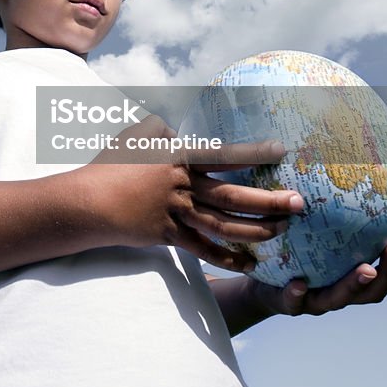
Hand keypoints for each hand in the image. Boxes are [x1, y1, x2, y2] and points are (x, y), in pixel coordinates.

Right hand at [82, 114, 304, 271]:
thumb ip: (161, 128)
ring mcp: (175, 212)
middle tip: (299, 203)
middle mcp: (181, 185)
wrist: (87, 201)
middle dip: (268, 200)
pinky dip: (225, 256)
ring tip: (282, 231)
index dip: (253, 153)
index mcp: (178, 156)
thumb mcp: (136, 135)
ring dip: (255, 229)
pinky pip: (201, 248)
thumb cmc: (111, 163)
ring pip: (222, 225)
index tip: (281, 151)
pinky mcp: (167, 235)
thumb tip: (174, 124)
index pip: (223, 154)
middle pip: (232, 195)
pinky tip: (248, 262)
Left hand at [247, 234, 386, 316]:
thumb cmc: (296, 259)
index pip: (385, 278)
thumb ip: (332, 223)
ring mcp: (314, 301)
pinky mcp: (288, 303)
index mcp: (350, 279)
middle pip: (372, 293)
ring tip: (365, 269)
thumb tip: (347, 179)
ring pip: (338, 298)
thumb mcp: (316, 240)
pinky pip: (293, 302)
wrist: (261, 287)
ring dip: (354, 284)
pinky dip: (298, 295)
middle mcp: (338, 293)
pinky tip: (298, 284)